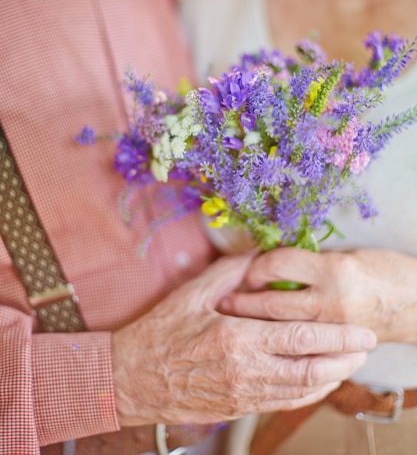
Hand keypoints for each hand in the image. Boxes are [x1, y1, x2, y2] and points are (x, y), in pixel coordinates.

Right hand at [112, 253, 375, 425]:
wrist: (134, 376)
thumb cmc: (161, 332)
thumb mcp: (192, 293)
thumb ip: (231, 271)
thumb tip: (260, 253)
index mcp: (236, 338)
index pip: (300, 338)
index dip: (336, 336)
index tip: (361, 330)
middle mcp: (246, 370)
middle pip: (310, 367)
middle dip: (345, 356)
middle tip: (366, 344)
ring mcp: (244, 393)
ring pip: (301, 390)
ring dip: (333, 377)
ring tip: (352, 362)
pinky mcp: (239, 407)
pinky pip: (284, 403)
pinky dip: (309, 394)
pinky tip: (320, 383)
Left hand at [219, 248, 416, 342]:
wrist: (416, 302)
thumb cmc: (381, 269)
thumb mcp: (345, 254)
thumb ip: (308, 260)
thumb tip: (268, 260)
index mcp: (332, 270)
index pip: (279, 265)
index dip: (256, 265)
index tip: (245, 269)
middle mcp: (331, 302)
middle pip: (272, 303)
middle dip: (243, 303)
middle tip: (223, 303)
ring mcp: (333, 331)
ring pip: (282, 331)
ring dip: (254, 327)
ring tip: (232, 323)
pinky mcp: (338, 350)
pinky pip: (301, 351)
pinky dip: (278, 346)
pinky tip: (262, 342)